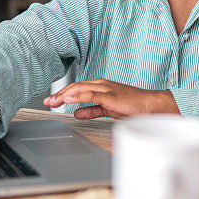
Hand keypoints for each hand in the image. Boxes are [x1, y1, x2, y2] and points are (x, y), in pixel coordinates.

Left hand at [42, 79, 179, 118]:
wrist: (152, 105)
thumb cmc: (134, 106)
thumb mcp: (108, 109)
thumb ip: (92, 110)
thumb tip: (77, 113)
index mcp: (101, 87)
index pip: (77, 89)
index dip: (63, 94)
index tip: (52, 100)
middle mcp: (101, 85)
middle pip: (75, 87)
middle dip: (59, 94)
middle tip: (47, 101)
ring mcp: (106, 88)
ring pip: (80, 88)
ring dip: (65, 94)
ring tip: (53, 101)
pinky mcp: (110, 95)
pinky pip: (91, 94)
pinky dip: (78, 95)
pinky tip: (68, 99)